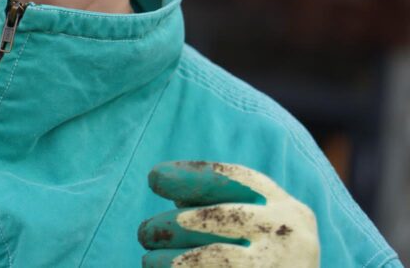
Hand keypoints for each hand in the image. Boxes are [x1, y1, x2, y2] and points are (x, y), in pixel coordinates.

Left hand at [137, 161, 318, 266]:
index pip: (235, 180)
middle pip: (215, 219)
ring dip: (168, 259)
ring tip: (149, 259)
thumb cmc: (264, 261)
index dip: (191, 175)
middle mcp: (289, 237)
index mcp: (289, 211)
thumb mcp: (257, 230)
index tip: (155, 177)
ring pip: (209, 258)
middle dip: (170, 224)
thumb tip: (174, 192)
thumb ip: (220, 208)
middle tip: (145, 232)